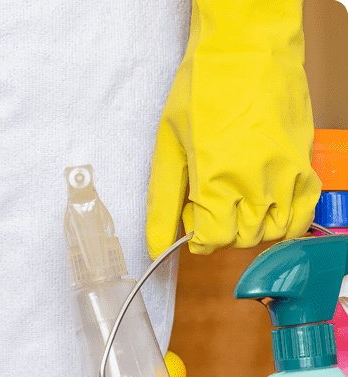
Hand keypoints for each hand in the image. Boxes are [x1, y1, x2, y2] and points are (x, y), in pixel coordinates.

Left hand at [146, 0, 320, 258]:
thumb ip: (163, 204)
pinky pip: (304, 211)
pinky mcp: (304, 162)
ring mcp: (284, 172)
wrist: (246, 49)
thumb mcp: (168, 149)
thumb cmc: (202, 91)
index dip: (200, 239)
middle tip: (213, 207)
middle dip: (223, 233)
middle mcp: (254, 180)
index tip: (195, 225)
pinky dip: (288, 220)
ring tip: (239, 206)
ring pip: (273, 230)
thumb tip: (155, 246)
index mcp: (214, 178)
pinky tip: (269, 208)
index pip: (213, 240)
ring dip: (254, 229)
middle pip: (242, 239)